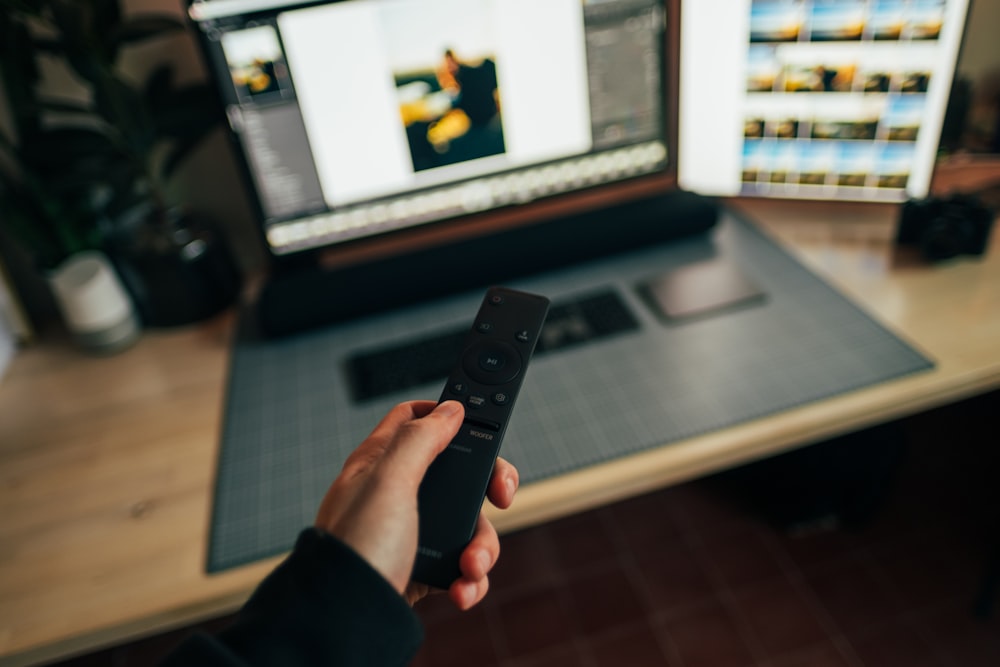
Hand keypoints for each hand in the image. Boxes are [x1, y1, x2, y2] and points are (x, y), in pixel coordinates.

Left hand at [314, 400, 518, 609]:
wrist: (344, 620)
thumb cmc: (357, 547)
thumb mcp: (389, 480)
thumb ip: (421, 439)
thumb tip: (449, 409)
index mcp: (382, 461)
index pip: (416, 418)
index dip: (448, 414)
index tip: (483, 423)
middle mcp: (397, 492)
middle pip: (459, 471)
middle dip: (486, 488)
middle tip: (501, 498)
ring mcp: (411, 529)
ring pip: (468, 522)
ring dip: (482, 546)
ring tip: (471, 566)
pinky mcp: (421, 566)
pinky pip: (462, 563)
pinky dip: (471, 577)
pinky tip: (462, 588)